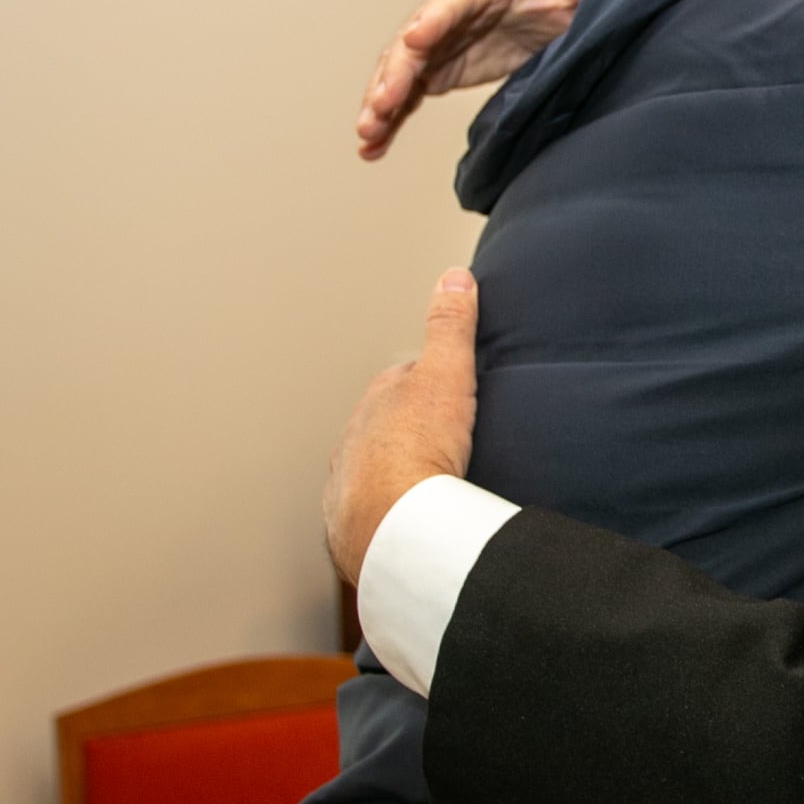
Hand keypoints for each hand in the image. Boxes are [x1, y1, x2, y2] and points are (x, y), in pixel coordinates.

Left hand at [323, 268, 479, 583]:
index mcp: (377, 401)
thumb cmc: (417, 451)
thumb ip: (451, 326)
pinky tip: (411, 519)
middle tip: (446, 442)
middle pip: (385, 427)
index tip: (451, 393)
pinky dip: (389, 513)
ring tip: (430, 485)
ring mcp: (349, 484)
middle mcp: (353, 440)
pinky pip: (372, 512)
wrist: (394, 524)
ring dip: (396, 474)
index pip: (402, 381)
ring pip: (374, 470)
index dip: (428, 384)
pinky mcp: (352, 525)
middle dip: (409, 431)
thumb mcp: (447, 374)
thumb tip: (454, 278)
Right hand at [355, 0, 622, 159]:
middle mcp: (447, 10)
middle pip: (413, 41)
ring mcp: (436, 42)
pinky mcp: (433, 70)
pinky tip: (372, 148)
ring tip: (367, 134)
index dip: (433, 20)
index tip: (415, 40)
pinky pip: (405, 95)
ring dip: (381, 101)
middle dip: (395, 73)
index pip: (452, 0)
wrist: (551, 19)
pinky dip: (388, 119)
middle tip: (381, 103)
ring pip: (399, 71)